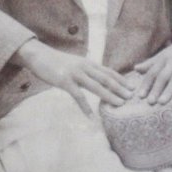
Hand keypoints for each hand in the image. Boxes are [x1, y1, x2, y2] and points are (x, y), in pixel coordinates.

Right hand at [15, 41, 133, 115]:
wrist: (38, 55)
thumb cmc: (56, 61)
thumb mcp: (75, 63)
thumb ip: (86, 70)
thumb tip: (97, 79)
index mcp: (88, 63)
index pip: (109, 71)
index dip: (122, 79)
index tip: (133, 86)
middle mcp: (84, 67)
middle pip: (106, 78)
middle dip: (120, 88)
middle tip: (132, 97)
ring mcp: (75, 74)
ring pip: (96, 86)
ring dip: (109, 96)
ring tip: (119, 104)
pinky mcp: (64, 81)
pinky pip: (78, 96)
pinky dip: (85, 107)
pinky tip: (91, 116)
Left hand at [132, 23, 171, 103]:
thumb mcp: (165, 54)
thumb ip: (151, 62)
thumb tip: (135, 69)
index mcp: (164, 58)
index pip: (152, 72)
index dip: (146, 84)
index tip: (139, 96)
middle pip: (162, 76)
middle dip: (155, 89)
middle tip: (149, 102)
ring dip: (168, 91)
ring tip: (162, 102)